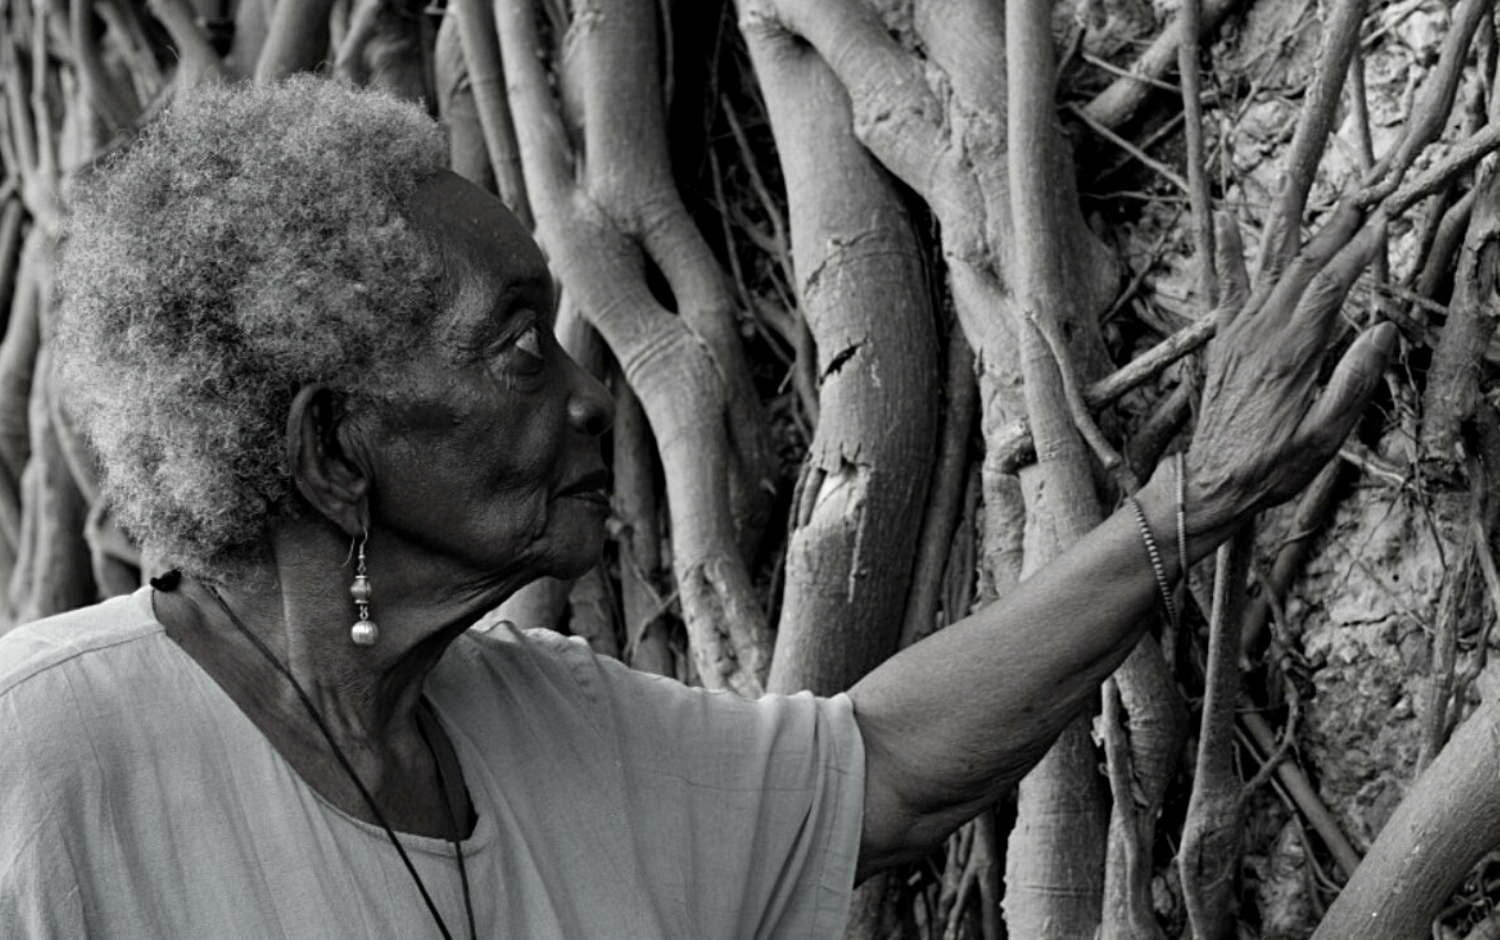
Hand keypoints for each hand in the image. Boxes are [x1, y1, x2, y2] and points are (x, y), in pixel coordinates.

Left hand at [1187, 203, 1397, 535]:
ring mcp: (1237, 336)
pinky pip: (1225, 289)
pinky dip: (1226, 253)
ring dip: (1296, 230)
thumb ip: (1352, 382)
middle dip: (1337, 230)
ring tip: (1316, 194)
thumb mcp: (1324, 436)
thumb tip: (1382, 331)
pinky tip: (1225, 219)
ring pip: (1270, 271)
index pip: (1332, 289)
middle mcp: (1259, 336)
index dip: (1360, 252)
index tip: (1386, 220)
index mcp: (1290, 356)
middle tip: (1366, 196)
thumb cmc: (1272, 466)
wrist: (1211, 483)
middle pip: (1304, 269)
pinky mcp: (1223, 343)